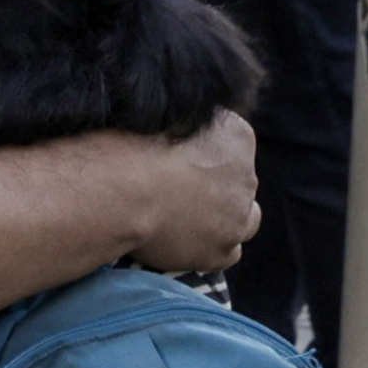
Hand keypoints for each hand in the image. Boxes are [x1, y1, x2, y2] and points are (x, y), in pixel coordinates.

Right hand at [128, 110, 260, 276]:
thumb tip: (177, 131)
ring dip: (225, 218)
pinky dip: (213, 247)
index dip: (204, 152)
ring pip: (245, 220)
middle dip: (216, 185)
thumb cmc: (129, 148)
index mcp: (236, 134)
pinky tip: (188, 242)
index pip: (232, 142)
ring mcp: (237, 217)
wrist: (121, 192)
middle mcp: (247, 175)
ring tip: (189, 219)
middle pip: (240, 181)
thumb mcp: (163, 115)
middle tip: (179, 189)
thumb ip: (184, 123)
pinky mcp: (220, 251)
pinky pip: (230, 253)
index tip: (179, 157)